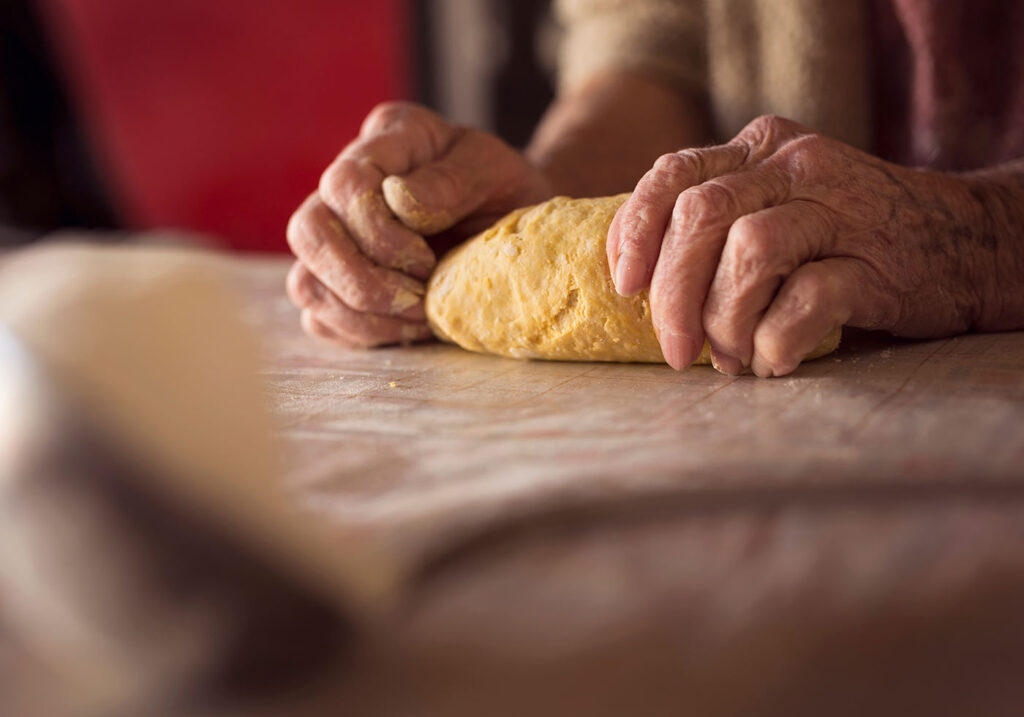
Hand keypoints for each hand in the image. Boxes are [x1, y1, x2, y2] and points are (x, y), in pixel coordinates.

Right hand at [287, 102, 552, 346]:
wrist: (512, 226)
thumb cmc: (504, 192)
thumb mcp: (496, 174)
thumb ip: (453, 181)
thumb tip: (397, 199)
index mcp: (387, 139)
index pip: (345, 183)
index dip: (378, 233)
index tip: (427, 260)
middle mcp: (345, 184)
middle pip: (308, 232)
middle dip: (360, 280)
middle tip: (416, 301)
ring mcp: (334, 234)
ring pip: (306, 281)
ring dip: (361, 313)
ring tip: (419, 318)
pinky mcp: (336, 282)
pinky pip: (321, 317)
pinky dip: (362, 331)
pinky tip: (407, 327)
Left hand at [608, 115, 996, 376]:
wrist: (967, 243)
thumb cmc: (850, 238)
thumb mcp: (780, 205)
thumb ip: (719, 222)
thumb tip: (640, 280)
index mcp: (761, 148)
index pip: (672, 176)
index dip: (636, 233)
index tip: (626, 287)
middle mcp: (796, 165)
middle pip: (700, 217)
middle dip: (672, 294)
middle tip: (675, 351)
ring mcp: (840, 209)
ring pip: (748, 253)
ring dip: (724, 320)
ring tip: (733, 358)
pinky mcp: (876, 263)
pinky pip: (803, 302)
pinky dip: (775, 341)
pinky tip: (776, 361)